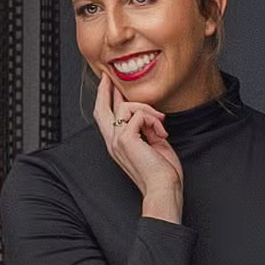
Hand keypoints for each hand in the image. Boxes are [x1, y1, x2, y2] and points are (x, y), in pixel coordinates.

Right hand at [93, 68, 180, 219]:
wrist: (163, 188)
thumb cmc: (162, 172)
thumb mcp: (153, 144)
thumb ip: (146, 129)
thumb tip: (147, 114)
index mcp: (117, 144)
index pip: (105, 116)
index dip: (106, 98)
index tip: (109, 84)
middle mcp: (113, 141)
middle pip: (101, 108)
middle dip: (105, 89)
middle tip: (108, 76)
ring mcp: (117, 140)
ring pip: (126, 106)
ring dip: (149, 111)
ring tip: (161, 124)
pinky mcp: (126, 139)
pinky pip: (139, 115)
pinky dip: (154, 120)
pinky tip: (162, 133)